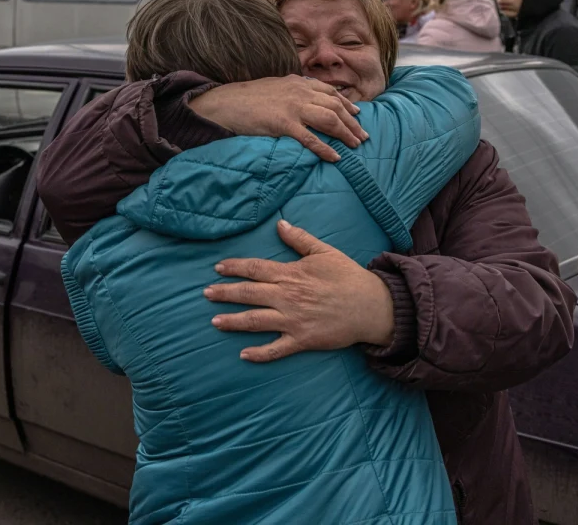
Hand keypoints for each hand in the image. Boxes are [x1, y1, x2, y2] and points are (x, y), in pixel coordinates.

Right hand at [189, 75, 366, 161]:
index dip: (346, 103)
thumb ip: (291, 89)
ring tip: (355, 146)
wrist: (225, 102)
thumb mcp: (274, 86)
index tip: (357, 113)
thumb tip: (303, 97)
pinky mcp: (283, 124)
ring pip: (329, 120)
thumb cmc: (247, 97)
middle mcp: (300, 92)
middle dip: (352, 123)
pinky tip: (335, 157)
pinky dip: (325, 148)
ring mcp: (293, 108)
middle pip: (335, 107)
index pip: (330, 92)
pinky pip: (311, 138)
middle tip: (363, 136)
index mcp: (298, 82)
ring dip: (346, 134)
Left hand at [204, 220, 394, 361]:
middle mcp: (287, 297)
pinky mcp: (302, 340)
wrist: (371, 306)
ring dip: (233, 322)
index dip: (234, 268)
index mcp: (291, 274)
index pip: (255, 269)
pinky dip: (259, 353)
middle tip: (205, 294)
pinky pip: (276, 349)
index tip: (218, 268)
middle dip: (224, 293)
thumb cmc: (348, 277)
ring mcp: (293, 320)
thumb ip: (299, 239)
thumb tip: (280, 223)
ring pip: (255, 321)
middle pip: (248, 294)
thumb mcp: (324, 252)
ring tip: (215, 322)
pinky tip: (243, 354)